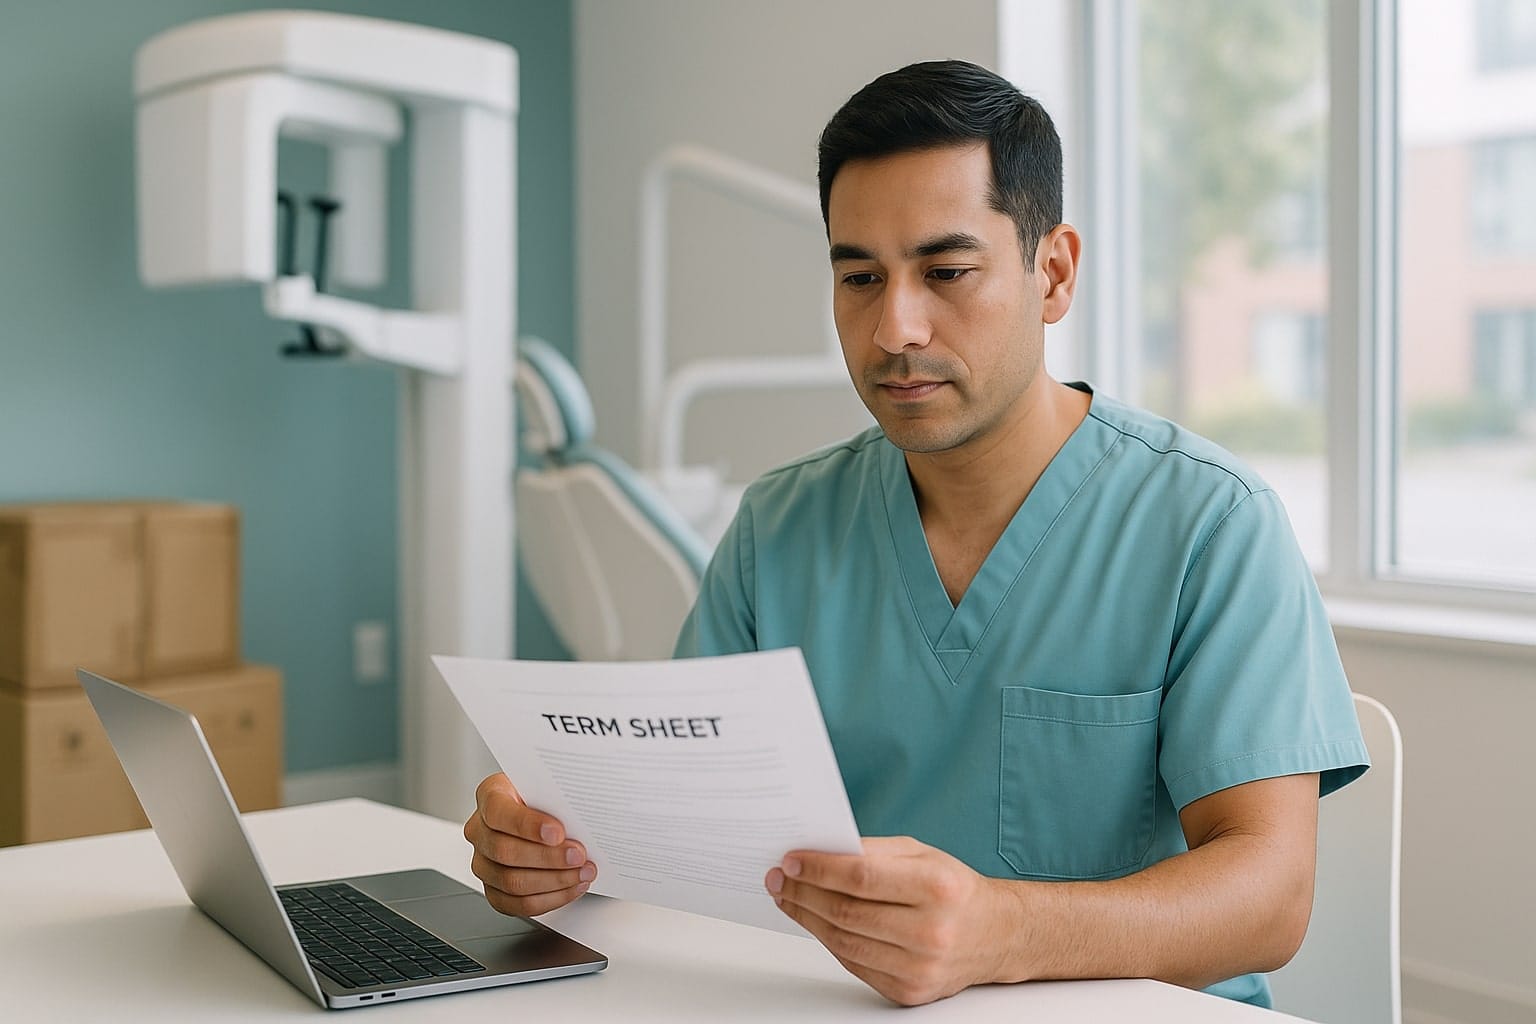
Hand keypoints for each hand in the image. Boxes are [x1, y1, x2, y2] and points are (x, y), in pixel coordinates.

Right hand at [464, 773, 595, 915]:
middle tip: (578, 855)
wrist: (540, 811)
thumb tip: (581, 809)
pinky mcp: (494, 890)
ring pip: (512, 882)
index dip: (528, 825)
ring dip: (555, 881)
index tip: (558, 832)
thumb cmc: (543, 795)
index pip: (499, 813)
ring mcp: (484, 863)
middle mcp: (480, 831)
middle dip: (549, 857)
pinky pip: (517, 904)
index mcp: (490, 796)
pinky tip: (571, 887)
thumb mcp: (548, 783)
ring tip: (582, 872)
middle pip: (505, 852)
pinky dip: (550, 899)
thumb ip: (556, 794)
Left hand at [765, 836, 1008, 1005]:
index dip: (819, 869)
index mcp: (937, 888)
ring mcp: (920, 968)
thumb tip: (820, 851)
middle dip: (803, 893)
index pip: (862, 877)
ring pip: (844, 942)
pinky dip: (828, 941)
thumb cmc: (954, 889)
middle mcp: (931, 931)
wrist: (995, 936)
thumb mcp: (922, 854)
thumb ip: (873, 850)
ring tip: (788, 898)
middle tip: (778, 878)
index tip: (790, 860)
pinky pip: (854, 964)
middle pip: (847, 912)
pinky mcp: (909, 992)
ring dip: (807, 918)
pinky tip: (815, 921)